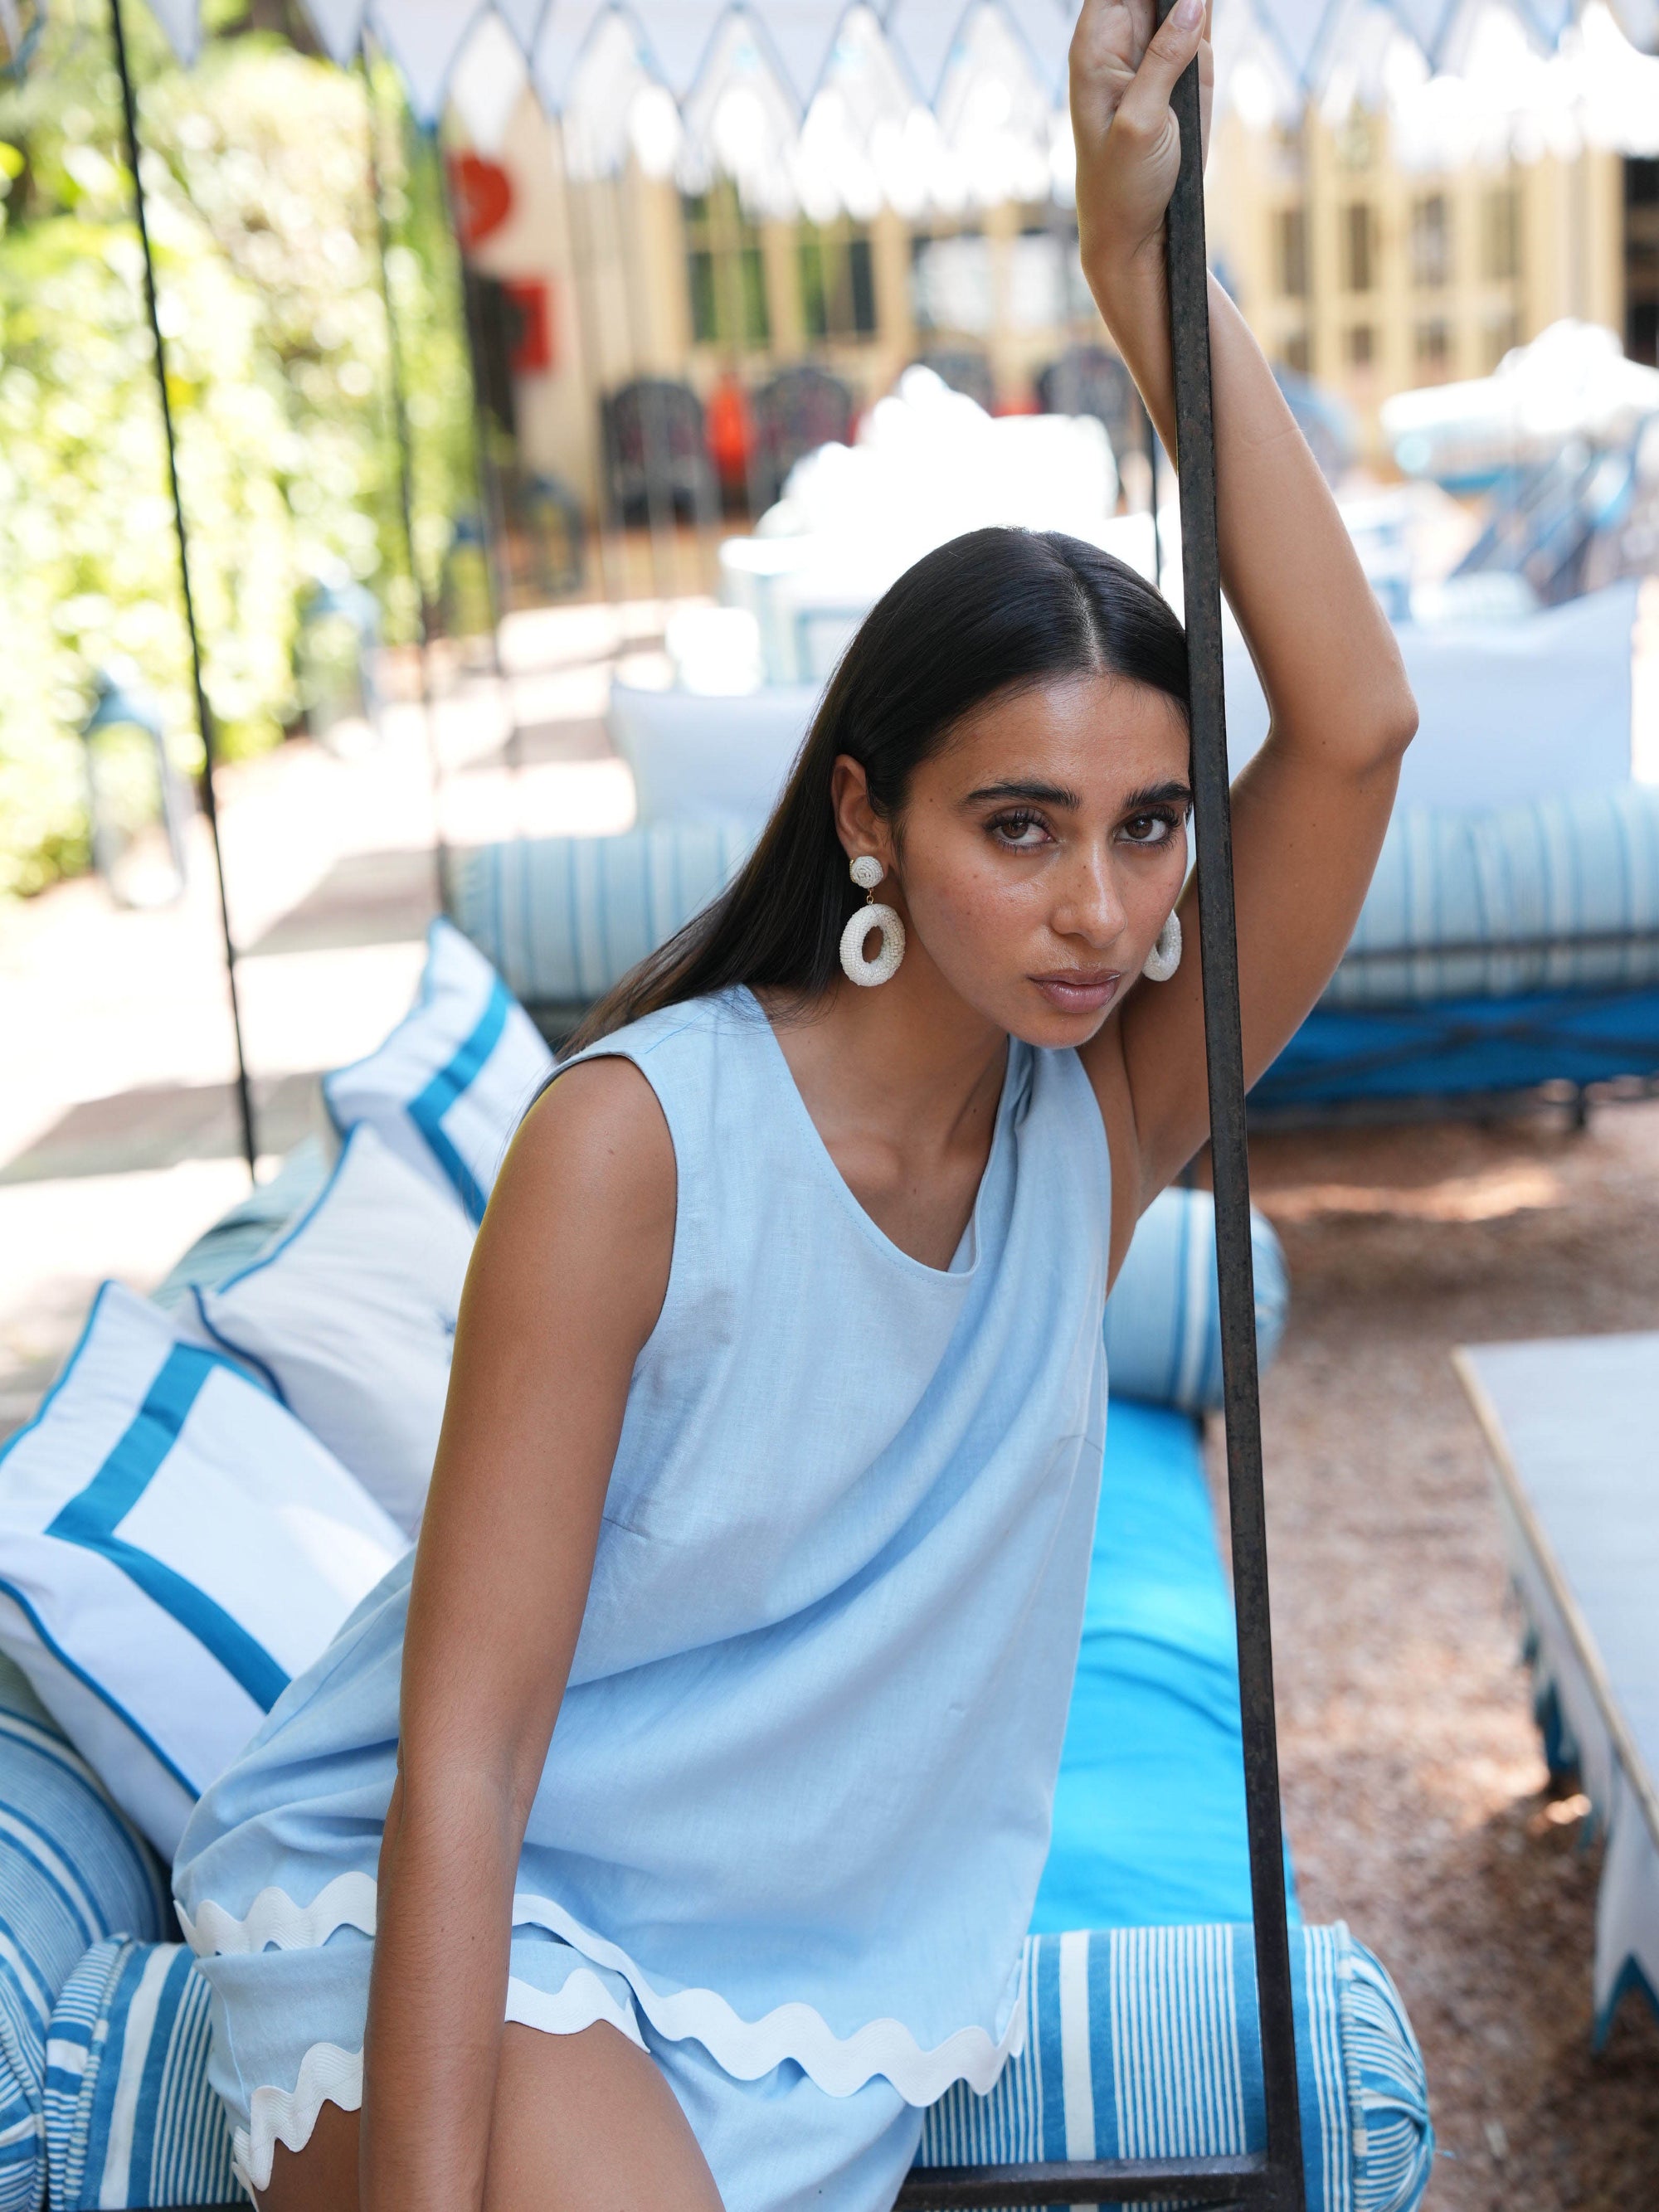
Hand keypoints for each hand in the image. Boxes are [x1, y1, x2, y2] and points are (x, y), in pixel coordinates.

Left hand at [1070, 0, 1212, 286]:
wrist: (1140, 232)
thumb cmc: (1121, 185)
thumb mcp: (1140, 122)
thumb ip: (1164, 59)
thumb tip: (1193, 0)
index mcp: (1095, 47)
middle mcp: (1124, 42)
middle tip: (1190, 14)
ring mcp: (1158, 54)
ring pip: (1179, 3)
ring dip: (1192, 8)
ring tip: (1183, 61)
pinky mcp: (1186, 72)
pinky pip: (1200, 25)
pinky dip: (1207, 16)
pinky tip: (1206, 20)